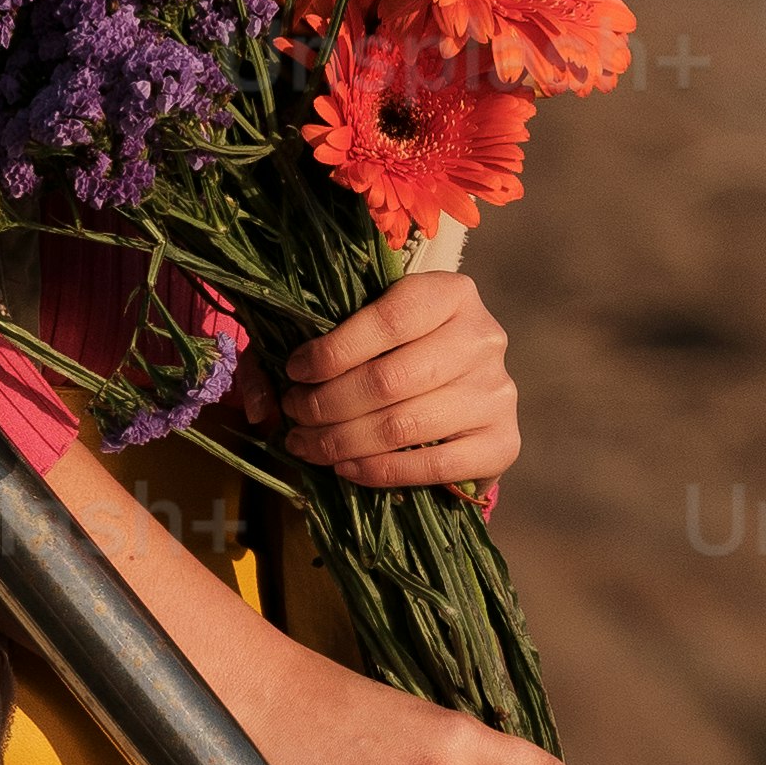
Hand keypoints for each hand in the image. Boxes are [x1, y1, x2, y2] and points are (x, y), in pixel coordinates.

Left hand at [263, 268, 517, 492]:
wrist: (461, 389)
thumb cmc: (399, 350)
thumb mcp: (362, 328)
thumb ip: (308, 350)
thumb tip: (262, 401)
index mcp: (451, 293)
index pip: (386, 320)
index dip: (331, 351)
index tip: (293, 372)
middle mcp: (484, 338)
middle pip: (389, 379)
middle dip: (326, 404)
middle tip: (293, 417)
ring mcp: (498, 393)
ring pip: (405, 425)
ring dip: (342, 442)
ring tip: (308, 445)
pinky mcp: (503, 442)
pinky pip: (434, 466)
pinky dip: (381, 471)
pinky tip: (347, 468)